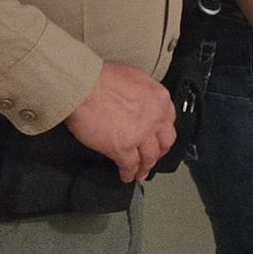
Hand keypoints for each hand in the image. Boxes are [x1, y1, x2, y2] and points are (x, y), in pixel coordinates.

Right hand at [65, 61, 178, 182]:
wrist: (83, 86)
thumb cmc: (100, 78)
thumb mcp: (133, 77)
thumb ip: (142, 93)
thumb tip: (138, 102)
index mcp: (159, 98)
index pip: (169, 121)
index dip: (163, 133)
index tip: (158, 139)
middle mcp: (155, 117)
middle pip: (164, 142)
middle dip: (159, 152)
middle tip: (153, 158)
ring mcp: (141, 135)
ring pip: (150, 157)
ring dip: (145, 167)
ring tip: (140, 173)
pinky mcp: (123, 148)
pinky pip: (130, 166)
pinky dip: (129, 173)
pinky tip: (126, 176)